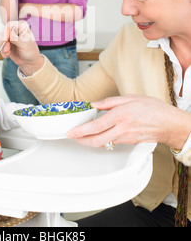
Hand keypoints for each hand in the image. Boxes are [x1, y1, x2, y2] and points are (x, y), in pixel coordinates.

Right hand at [0, 21, 44, 75]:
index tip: (5, 39)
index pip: (10, 25)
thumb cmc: (31, 51)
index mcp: (22, 26)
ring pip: (0, 38)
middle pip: (3, 31)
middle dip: (4, 41)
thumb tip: (10, 33)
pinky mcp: (6, 42)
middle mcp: (15, 29)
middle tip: (6, 49)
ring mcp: (10, 36)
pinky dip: (2, 50)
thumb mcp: (24, 44)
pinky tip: (7, 54)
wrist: (29, 61)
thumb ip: (16, 39)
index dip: (6, 31)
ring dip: (3, 46)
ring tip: (7, 52)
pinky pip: (0, 44)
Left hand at [67, 94, 189, 148]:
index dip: (81, 131)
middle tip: (73, 136)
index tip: (71, 132)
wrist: (169, 123)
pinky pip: (112, 142)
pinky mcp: (129, 142)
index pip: (95, 126)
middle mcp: (121, 129)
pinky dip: (102, 139)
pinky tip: (99, 133)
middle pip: (96, 140)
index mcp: (120, 116)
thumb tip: (94, 104)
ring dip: (90, 140)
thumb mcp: (130, 98)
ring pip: (103, 143)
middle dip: (81, 140)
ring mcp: (125, 138)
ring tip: (83, 133)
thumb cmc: (153, 109)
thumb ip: (110, 102)